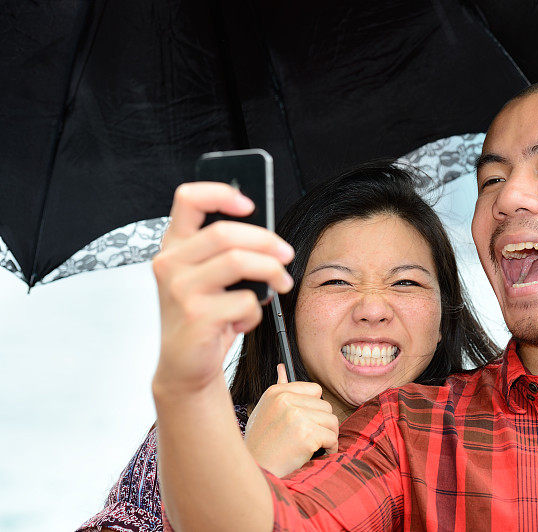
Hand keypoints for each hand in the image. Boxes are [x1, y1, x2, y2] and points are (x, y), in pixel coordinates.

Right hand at [152, 182, 294, 394]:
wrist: (186, 365)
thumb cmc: (204, 316)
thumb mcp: (209, 277)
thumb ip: (226, 252)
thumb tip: (268, 237)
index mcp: (174, 246)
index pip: (188, 199)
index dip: (222, 193)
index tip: (251, 205)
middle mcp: (170, 263)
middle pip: (225, 232)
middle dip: (267, 241)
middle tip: (287, 255)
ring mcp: (180, 290)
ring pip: (239, 261)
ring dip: (271, 272)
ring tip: (281, 284)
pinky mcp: (196, 316)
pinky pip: (245, 301)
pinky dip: (256, 311)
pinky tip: (244, 321)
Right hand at [244, 364, 339, 476]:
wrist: (258, 471)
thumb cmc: (261, 443)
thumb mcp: (265, 410)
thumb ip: (279, 389)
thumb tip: (282, 366)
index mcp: (277, 392)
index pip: (315, 389)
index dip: (314, 409)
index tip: (306, 422)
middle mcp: (286, 400)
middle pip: (326, 406)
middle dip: (322, 424)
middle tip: (310, 438)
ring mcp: (296, 416)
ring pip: (332, 420)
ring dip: (328, 436)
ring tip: (314, 445)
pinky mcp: (306, 434)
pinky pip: (332, 438)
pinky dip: (330, 448)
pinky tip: (318, 454)